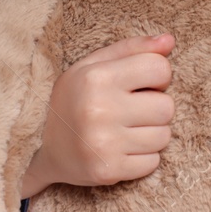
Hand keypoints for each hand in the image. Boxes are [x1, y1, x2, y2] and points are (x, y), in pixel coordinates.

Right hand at [24, 33, 174, 193]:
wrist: (40, 147)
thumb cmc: (74, 99)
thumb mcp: (93, 65)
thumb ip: (132, 48)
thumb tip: (170, 40)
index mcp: (95, 77)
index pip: (159, 68)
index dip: (156, 75)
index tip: (140, 83)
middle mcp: (99, 110)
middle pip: (166, 106)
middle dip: (155, 107)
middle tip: (133, 109)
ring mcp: (103, 144)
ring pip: (164, 136)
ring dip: (151, 133)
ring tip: (126, 129)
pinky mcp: (108, 171)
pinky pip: (153, 162)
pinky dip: (143, 157)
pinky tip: (122, 149)